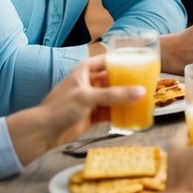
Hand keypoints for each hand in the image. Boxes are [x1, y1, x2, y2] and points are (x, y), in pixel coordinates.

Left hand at [6, 55, 144, 163]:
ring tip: (146, 99)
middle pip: (115, 79)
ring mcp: (93, 99)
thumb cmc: (61, 107)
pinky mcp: (94, 114)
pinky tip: (135, 114)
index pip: (108, 60)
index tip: (141, 63)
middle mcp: (91, 82)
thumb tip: (141, 92)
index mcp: (86, 71)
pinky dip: (122, 113)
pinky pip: (112, 111)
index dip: (123, 60)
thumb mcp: (88, 97)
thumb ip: (115, 95)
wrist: (44, 131)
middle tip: (148, 83)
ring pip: (115, 96)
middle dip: (129, 82)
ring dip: (127, 98)